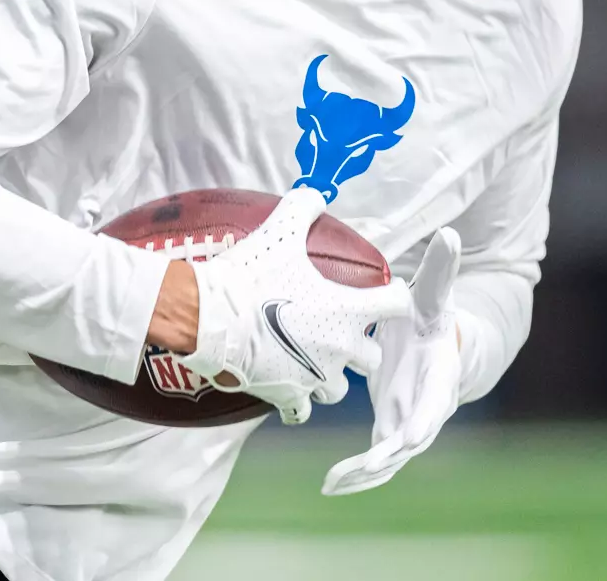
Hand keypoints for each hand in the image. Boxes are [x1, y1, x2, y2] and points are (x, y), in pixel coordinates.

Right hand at [179, 187, 412, 425]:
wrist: (209, 316)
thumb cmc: (250, 274)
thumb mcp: (280, 230)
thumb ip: (305, 207)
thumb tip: (316, 194)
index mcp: (349, 311)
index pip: (397, 305)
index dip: (394, 296)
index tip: (386, 292)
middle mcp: (341, 350)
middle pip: (372, 357)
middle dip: (362, 344)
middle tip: (344, 329)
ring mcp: (315, 379)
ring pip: (340, 389)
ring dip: (333, 376)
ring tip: (317, 361)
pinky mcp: (288, 397)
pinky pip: (302, 411)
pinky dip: (299, 402)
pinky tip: (289, 387)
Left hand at [321, 225, 461, 494]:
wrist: (432, 341)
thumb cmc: (432, 315)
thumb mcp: (434, 293)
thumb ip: (440, 269)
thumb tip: (448, 234)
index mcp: (439, 374)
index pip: (436, 400)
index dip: (425, 418)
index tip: (411, 436)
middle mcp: (427, 405)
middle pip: (413, 438)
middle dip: (391, 455)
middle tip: (367, 466)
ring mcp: (408, 421)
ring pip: (390, 457)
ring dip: (367, 473)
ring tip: (336, 482)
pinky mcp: (389, 427)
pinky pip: (374, 459)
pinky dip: (356, 473)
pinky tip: (330, 485)